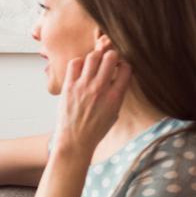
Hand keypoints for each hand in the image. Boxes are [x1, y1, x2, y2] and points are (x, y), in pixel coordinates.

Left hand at [55, 36, 132, 157]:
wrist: (75, 140)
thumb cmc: (95, 129)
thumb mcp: (114, 113)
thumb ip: (117, 94)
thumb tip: (117, 77)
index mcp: (115, 96)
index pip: (126, 68)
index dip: (124, 65)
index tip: (119, 68)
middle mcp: (100, 88)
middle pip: (111, 57)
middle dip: (111, 56)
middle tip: (107, 62)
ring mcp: (83, 86)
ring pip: (93, 56)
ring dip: (95, 56)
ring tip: (94, 64)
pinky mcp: (69, 86)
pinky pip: (74, 63)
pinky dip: (79, 62)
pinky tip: (80, 70)